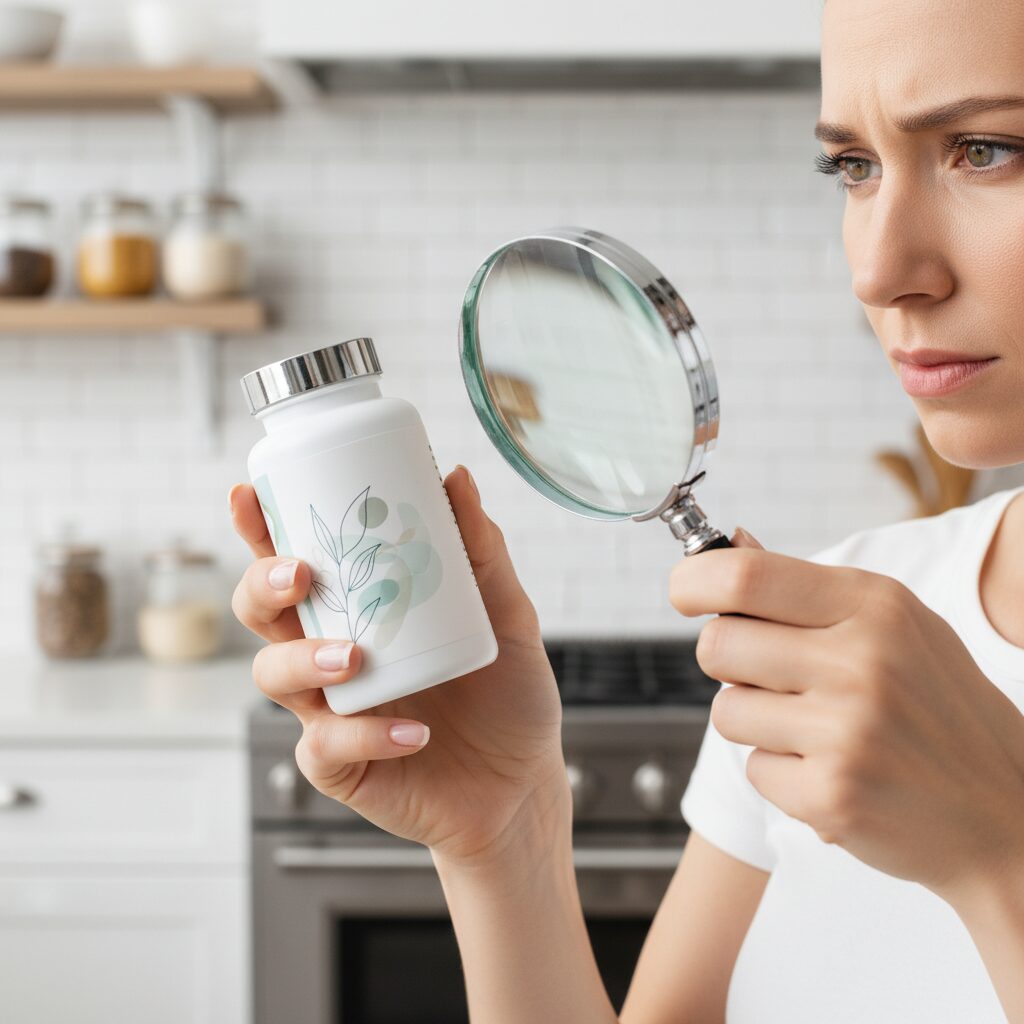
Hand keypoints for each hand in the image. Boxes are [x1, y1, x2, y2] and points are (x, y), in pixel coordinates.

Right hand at [229, 464, 567, 867]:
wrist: (523, 783)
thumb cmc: (507, 694)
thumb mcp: (505, 615)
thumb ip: (482, 552)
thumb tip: (457, 477)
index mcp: (359, 609)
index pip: (296, 560)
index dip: (261, 529)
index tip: (249, 495)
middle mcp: (332, 653)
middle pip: (261, 612)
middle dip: (262, 586)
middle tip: (301, 575)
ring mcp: (330, 710)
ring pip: (273, 676)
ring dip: (302, 659)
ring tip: (354, 657)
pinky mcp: (340, 763)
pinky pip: (325, 746)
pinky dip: (365, 735)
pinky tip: (412, 734)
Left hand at [669, 534, 1023, 902]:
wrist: (1005, 812)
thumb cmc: (937, 708)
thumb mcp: (895, 626)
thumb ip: (808, 589)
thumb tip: (730, 543)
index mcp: (874, 606)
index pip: (746, 576)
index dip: (693, 579)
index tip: (683, 590)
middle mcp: (861, 662)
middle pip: (718, 645)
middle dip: (726, 660)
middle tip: (768, 675)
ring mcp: (846, 732)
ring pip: (726, 710)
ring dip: (754, 721)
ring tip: (815, 730)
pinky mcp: (831, 795)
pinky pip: (754, 768)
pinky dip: (781, 773)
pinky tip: (833, 772)